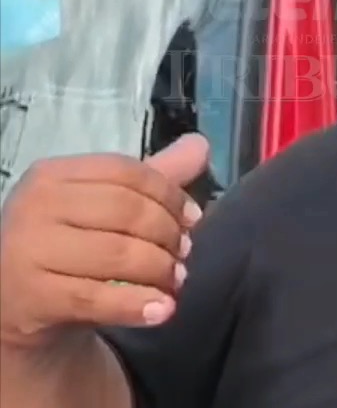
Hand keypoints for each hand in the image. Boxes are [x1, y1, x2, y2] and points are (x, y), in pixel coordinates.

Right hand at [0, 135, 208, 348]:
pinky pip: (96, 299)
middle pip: (127, 212)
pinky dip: (138, 305)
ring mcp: (27, 252)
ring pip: (118, 255)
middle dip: (168, 234)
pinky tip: (163, 309)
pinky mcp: (31, 297)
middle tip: (184, 254)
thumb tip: (201, 145)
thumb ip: (155, 175)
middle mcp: (34, 207)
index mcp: (52, 175)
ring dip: (160, 270)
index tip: (193, 218)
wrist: (16, 304)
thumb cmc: (69, 244)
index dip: (170, 195)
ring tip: (175, 279)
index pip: (127, 172)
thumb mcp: (106, 204)